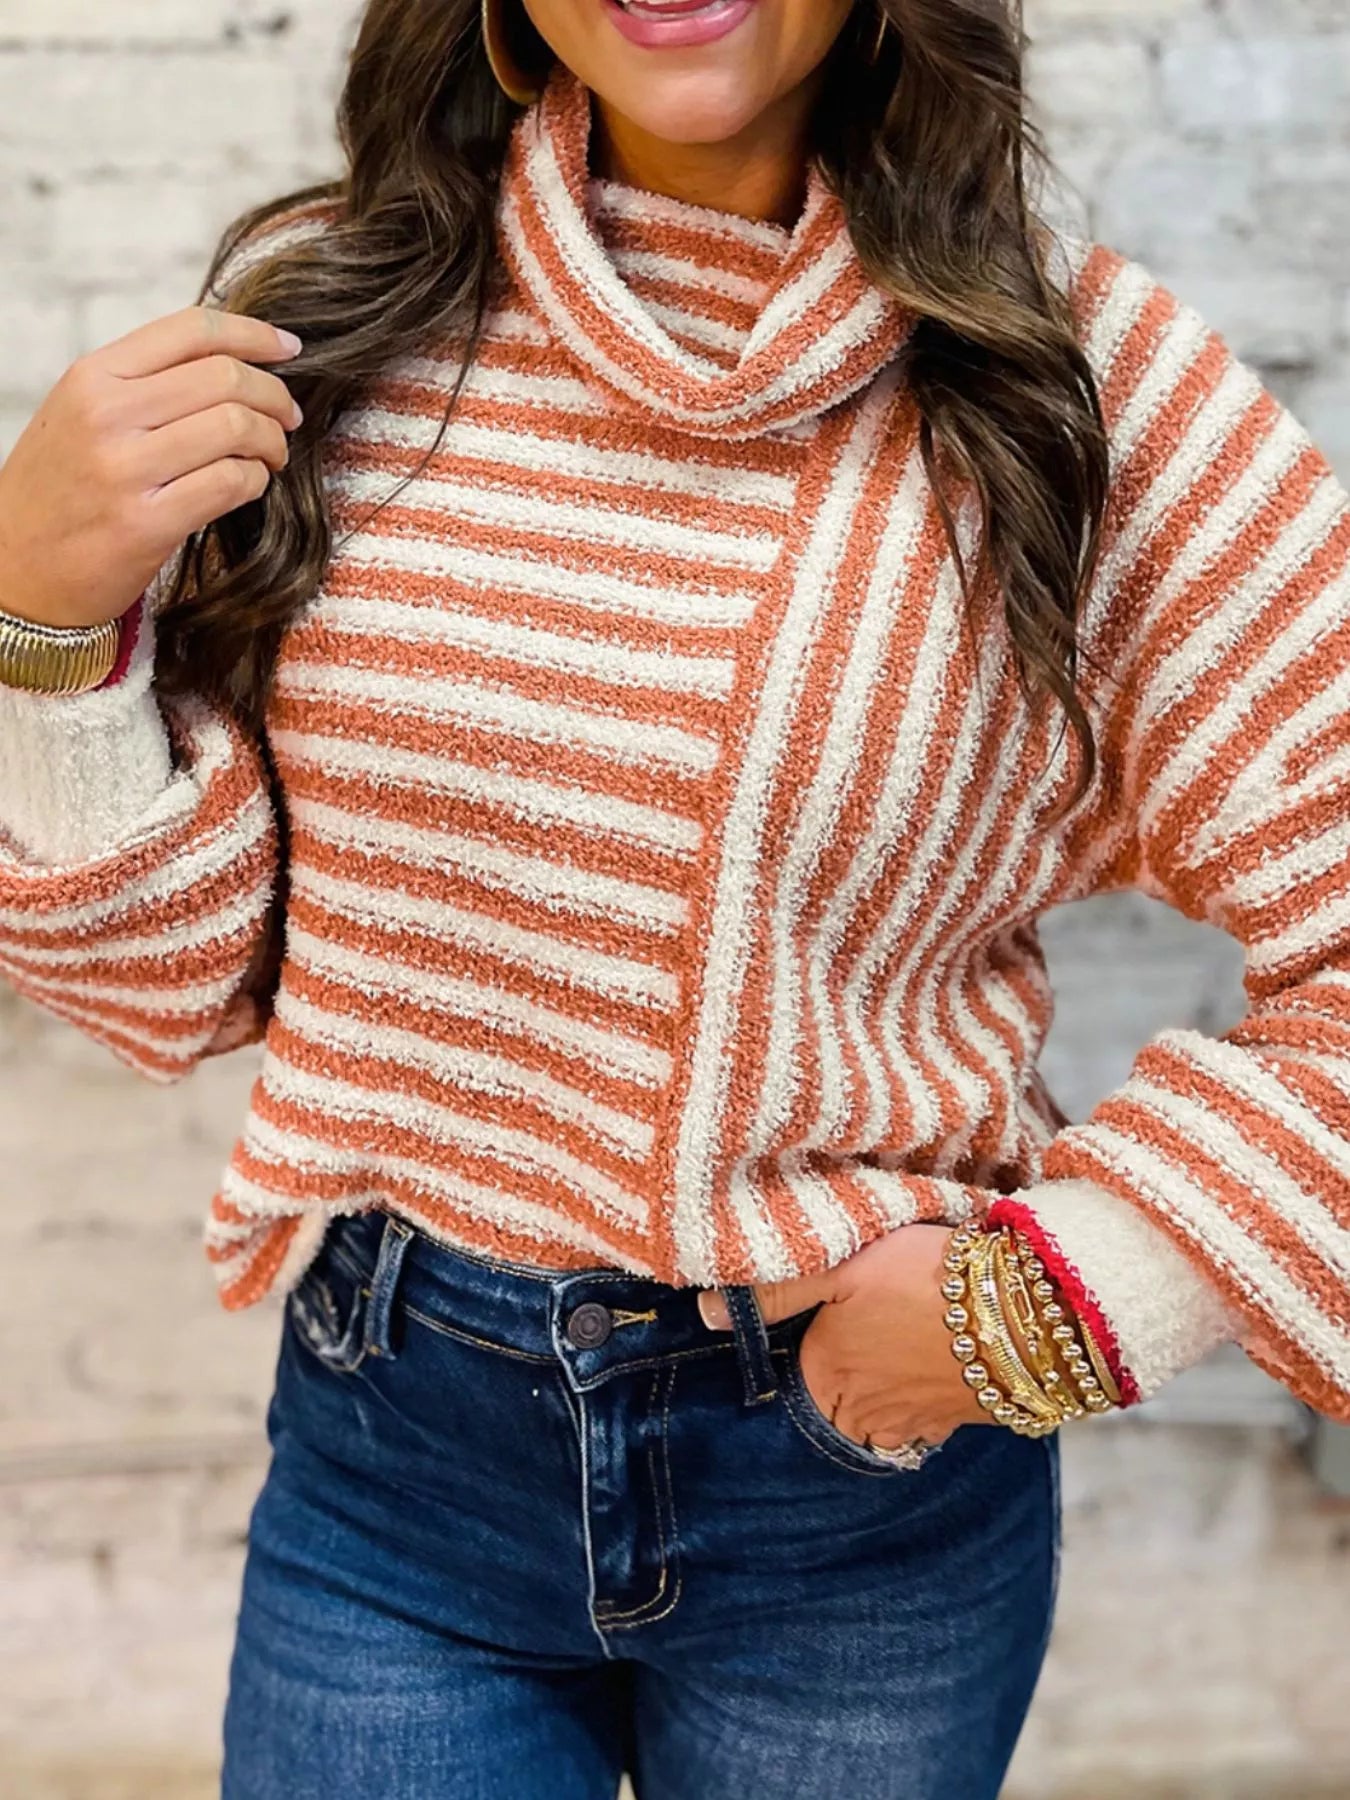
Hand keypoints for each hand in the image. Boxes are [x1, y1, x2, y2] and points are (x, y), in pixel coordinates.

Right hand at [0, 306, 303, 630]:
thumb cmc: (57, 492)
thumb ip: (142, 385)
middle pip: (225, 377)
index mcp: (93, 377)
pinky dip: (255, 482)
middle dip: (274, 397)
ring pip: (236, 428)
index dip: (255, 335)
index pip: (192, 330)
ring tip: (270, 457)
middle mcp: (107, 414)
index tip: (288, 349)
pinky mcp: (146, 523)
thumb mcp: (79, 415)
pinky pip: (230, 484)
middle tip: (287, 418)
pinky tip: (248, 487)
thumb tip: (229, 365)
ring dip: (271, 443)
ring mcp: (125, 469)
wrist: (14, 571)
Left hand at [699, 1224, 993, 1453]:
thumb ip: (777, 1290)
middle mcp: (866, 1416)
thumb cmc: (925, 1280)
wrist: (1024, 1309)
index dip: (808, 1339)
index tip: (829, 1310)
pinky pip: (928, 1415)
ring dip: (887, 1386)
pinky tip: (938, 1357)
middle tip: (868, 1326)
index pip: (798, 1372)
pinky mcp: (961, 1422)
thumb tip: (707, 1311)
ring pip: (883, 1412)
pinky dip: (926, 1392)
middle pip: (839, 1400)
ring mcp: (917, 1426)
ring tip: (903, 1340)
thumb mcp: (840, 1268)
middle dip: (847, 1373)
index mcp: (826, 1379)